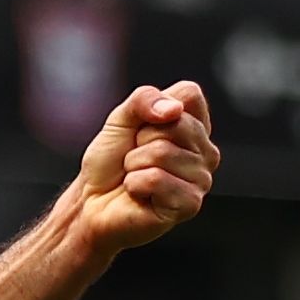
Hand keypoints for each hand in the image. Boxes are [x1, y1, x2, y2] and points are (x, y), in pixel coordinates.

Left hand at [70, 82, 217, 254]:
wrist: (92, 201)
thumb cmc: (111, 162)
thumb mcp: (121, 117)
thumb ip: (144, 99)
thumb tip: (174, 110)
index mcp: (197, 126)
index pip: (189, 94)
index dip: (154, 108)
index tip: (141, 129)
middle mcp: (206, 152)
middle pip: (176, 124)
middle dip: (141, 140)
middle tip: (134, 158)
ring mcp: (201, 179)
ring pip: (162, 152)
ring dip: (134, 164)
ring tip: (135, 176)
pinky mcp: (190, 204)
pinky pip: (155, 179)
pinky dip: (134, 184)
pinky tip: (137, 193)